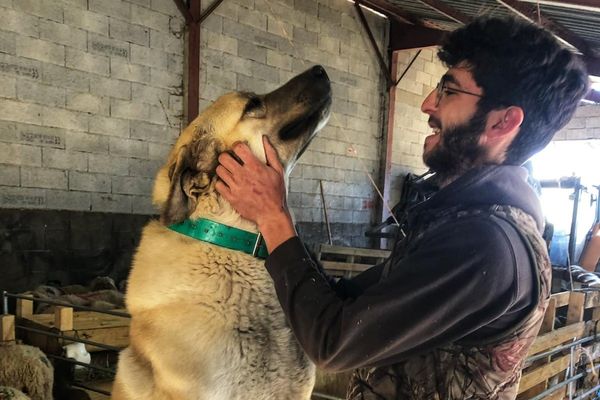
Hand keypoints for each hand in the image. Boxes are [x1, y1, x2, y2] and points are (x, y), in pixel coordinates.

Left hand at [215, 136, 295, 251]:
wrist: (271, 214)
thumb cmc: (276, 193)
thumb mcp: (278, 171)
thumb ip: (271, 154)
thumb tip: (264, 139)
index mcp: (255, 167)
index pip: (238, 147)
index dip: (236, 146)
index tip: (238, 149)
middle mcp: (243, 175)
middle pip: (223, 157)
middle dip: (226, 156)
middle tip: (231, 160)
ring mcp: (235, 187)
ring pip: (219, 170)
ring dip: (223, 169)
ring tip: (229, 172)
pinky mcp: (231, 197)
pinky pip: (218, 185)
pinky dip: (222, 183)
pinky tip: (228, 183)